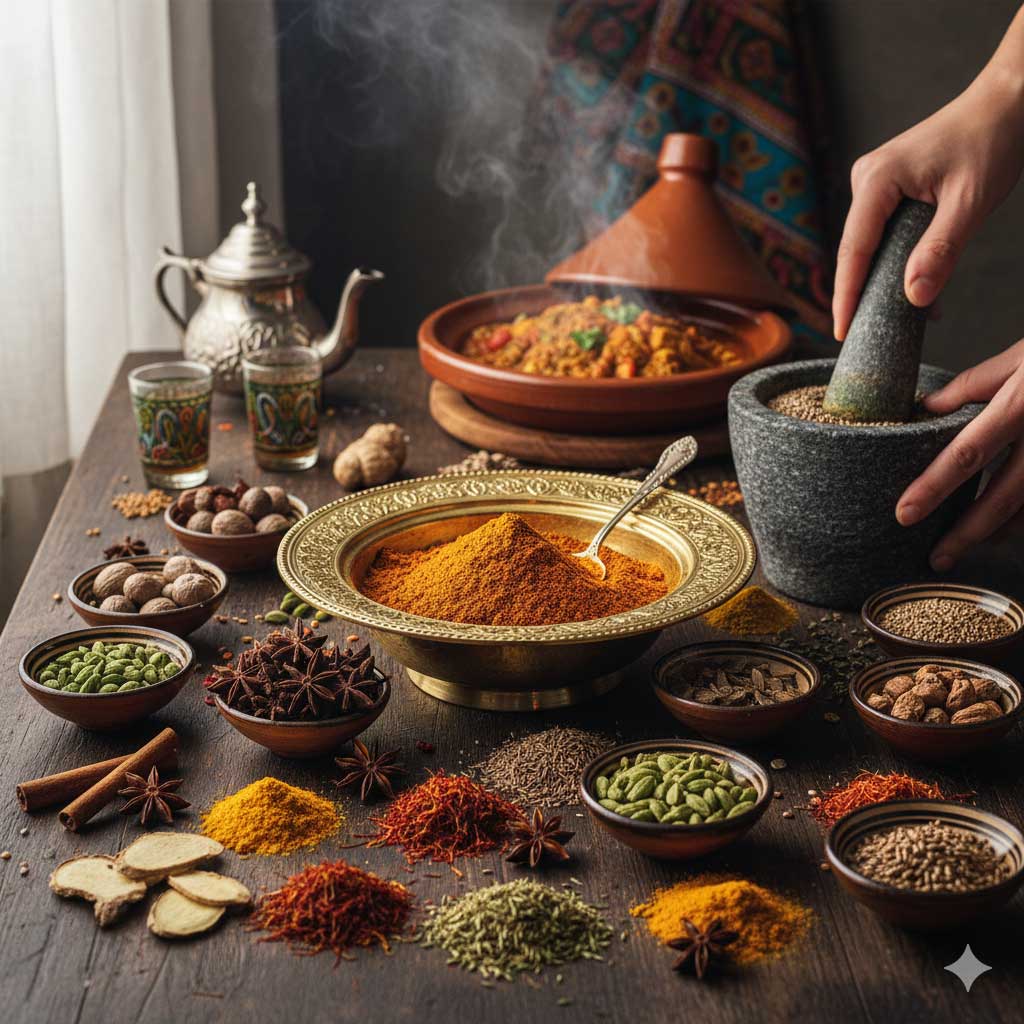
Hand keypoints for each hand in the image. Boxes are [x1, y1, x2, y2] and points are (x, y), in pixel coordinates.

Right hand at [833, 62, 1023, 339]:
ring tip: (897, 321)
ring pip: (872, 245)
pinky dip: (901, 261)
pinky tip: (920, 289)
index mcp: (876, 180)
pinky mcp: (888, 188)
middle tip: (864, 337)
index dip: (846, 295)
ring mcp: (875, 184)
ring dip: (886, 280)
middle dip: (862, 293)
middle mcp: (866, 180)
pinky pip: (886, 234)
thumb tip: (914, 299)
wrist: (1007, 100)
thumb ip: (940, 251)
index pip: (854, 250)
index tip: (843, 331)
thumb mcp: (969, 202)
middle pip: (857, 250)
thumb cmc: (992, 140)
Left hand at [896, 340, 1023, 567]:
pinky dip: (1022, 523)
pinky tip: (1001, 533)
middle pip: (1000, 499)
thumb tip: (928, 406)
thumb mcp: (1020, 357)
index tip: (904, 514)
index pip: (967, 455)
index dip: (934, 488)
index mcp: (1021, 406)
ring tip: (962, 550)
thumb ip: (972, 385)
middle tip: (935, 559)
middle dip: (964, 534)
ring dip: (994, 535)